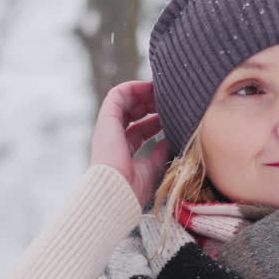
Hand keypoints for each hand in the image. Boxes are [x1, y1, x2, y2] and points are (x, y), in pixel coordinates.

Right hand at [90, 80, 172, 207]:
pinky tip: (149, 87)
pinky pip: (117, 94)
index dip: (156, 120)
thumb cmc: (135, 187)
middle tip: (169, 100)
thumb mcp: (154, 167)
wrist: (118, 191)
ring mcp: (109, 128)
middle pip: (133, 113)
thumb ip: (161, 152)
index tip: (172, 115)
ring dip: (143, 93)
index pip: (140, 129)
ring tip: (162, 90)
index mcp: (124, 151)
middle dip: (151, 104)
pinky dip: (132, 87)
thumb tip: (172, 139)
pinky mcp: (106, 119)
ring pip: (125, 101)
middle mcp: (115, 138)